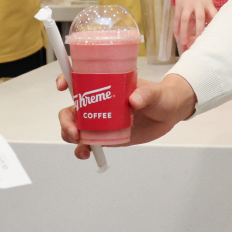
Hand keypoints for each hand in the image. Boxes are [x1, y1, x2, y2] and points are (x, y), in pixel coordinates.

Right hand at [57, 74, 195, 158]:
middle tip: (75, 131)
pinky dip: (82, 149)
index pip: (80, 77)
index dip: (66, 78)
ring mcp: (100, 119)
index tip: (63, 86)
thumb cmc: (160, 96)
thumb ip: (146, 94)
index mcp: (106, 84)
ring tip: (81, 143)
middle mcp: (98, 102)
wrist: (169, 113)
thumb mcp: (155, 93)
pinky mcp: (105, 135)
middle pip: (71, 108)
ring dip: (69, 135)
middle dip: (65, 119)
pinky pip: (87, 143)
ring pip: (74, 126)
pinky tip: (87, 154)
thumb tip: (134, 100)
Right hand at [172, 0, 216, 49]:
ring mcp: (187, 4)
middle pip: (200, 18)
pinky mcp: (179, 4)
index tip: (216, 33)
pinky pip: (177, 17)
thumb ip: (208, 10)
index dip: (215, 23)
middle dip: (199, 31)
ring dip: (184, 32)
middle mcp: (198, 4)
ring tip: (184, 42)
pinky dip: (176, 26)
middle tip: (199, 42)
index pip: (214, 14)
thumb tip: (211, 24)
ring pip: (185, 20)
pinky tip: (176, 34)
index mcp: (207, 3)